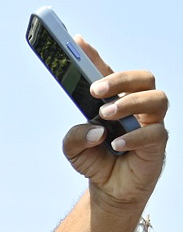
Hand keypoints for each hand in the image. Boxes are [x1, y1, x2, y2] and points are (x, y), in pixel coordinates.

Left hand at [64, 40, 168, 210]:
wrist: (110, 189)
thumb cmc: (96, 160)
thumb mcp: (74, 149)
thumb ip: (75, 137)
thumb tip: (95, 130)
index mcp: (115, 100)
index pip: (108, 73)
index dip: (93, 57)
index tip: (76, 42)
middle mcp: (137, 106)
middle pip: (143, 78)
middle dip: (120, 79)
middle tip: (96, 91)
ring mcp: (151, 122)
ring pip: (156, 99)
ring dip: (130, 103)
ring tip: (106, 115)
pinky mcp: (158, 144)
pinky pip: (155, 133)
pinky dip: (135, 136)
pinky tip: (116, 144)